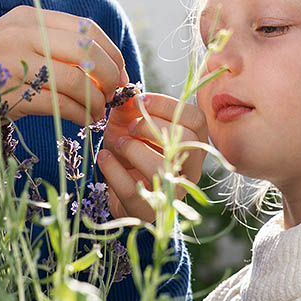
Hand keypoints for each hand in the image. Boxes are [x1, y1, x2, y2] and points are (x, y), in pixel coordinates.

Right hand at [0, 6, 127, 125]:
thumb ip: (54, 43)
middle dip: (110, 76)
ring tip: (97, 111)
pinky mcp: (11, 94)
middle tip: (112, 94)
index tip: (121, 73)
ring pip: (76, 80)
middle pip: (86, 50)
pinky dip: (79, 114)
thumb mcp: (19, 39)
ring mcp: (15, 63)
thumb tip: (106, 65)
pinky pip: (59, 104)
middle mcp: (23, 35)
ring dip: (96, 100)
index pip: (86, 28)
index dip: (112, 53)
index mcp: (30, 18)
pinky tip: (82, 120)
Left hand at [96, 93, 208, 223]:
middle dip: (151, 126)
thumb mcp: (128, 121)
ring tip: (118, 144)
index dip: (167, 105)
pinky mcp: (149, 210)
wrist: (116, 185)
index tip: (141, 100)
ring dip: (134, 149)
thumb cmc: (129, 147)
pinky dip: (114, 170)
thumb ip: (130, 105)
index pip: (196, 119)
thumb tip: (126, 90)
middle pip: (184, 140)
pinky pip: (134, 190)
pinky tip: (104, 158)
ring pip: (161, 166)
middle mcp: (190, 169)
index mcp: (193, 144)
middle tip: (130, 126)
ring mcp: (172, 192)